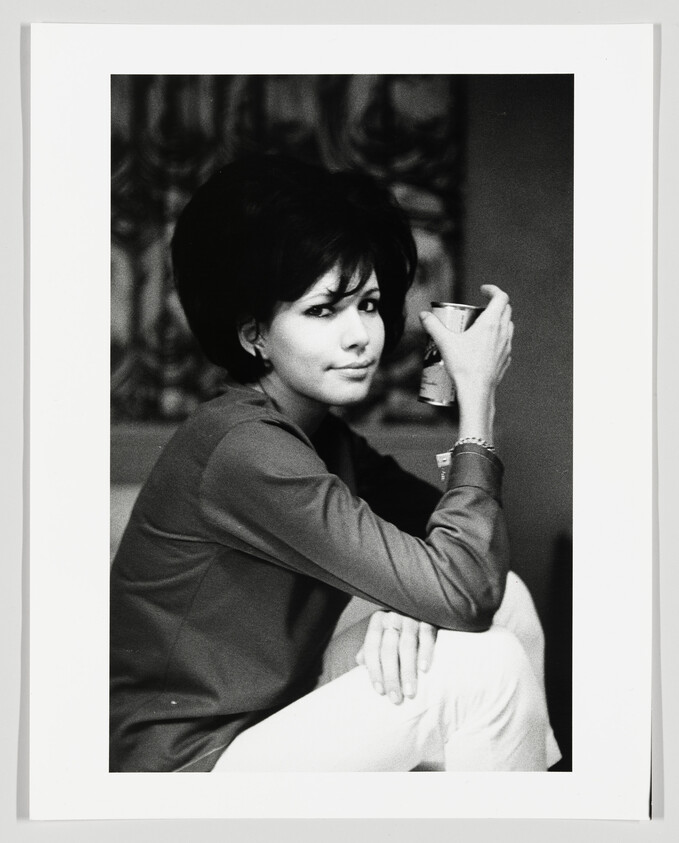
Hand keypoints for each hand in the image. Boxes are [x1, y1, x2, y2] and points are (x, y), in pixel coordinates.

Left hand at [356, 611, 437, 704]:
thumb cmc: (401, 624)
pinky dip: (426, 652)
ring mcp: (412, 617)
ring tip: (410, 692)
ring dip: (407, 671)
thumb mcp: (384, 630)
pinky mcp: (430, 618)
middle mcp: (393, 617)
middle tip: (395, 699)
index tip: (379, 691)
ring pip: (407, 646)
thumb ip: (373, 645)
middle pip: (388, 650)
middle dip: (391, 676)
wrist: (426, 601)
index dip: (374, 670)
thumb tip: (360, 661)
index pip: (372, 646)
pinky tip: (424, 669)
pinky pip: (427, 636)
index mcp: (378, 620)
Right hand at [419, 284, 513, 399]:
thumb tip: (423, 315)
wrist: (476, 392)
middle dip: (495, 304)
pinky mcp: (506, 360)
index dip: (493, 290)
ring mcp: (507, 347)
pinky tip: (486, 346)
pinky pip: (506, 343)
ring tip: (483, 325)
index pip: (501, 297)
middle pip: (506, 310)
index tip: (482, 290)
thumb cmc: (463, 366)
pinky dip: (499, 338)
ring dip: (499, 320)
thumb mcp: (444, 343)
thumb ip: (433, 326)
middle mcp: (503, 332)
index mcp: (491, 323)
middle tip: (480, 308)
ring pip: (508, 326)